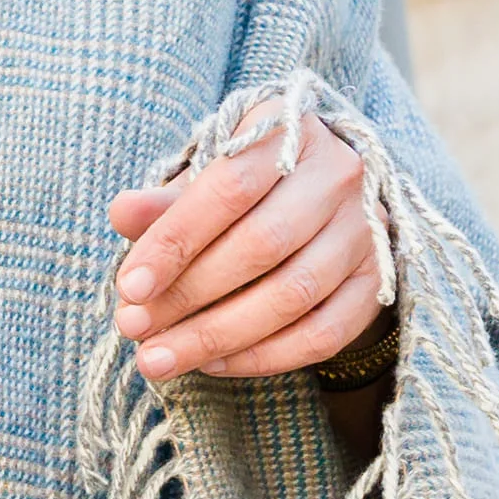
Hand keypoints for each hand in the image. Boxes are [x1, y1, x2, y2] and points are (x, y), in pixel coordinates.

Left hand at [107, 104, 390, 382]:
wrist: (321, 200)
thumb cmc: (245, 189)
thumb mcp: (202, 180)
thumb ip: (164, 203)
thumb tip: (122, 212)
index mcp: (288, 133)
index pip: (228, 188)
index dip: (174, 242)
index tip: (128, 288)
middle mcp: (338, 176)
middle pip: (260, 246)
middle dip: (187, 296)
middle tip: (133, 329)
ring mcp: (366, 230)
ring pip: (291, 295)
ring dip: (217, 336)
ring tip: (159, 359)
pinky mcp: (376, 282)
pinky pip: (322, 334)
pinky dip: (262, 357)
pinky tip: (212, 365)